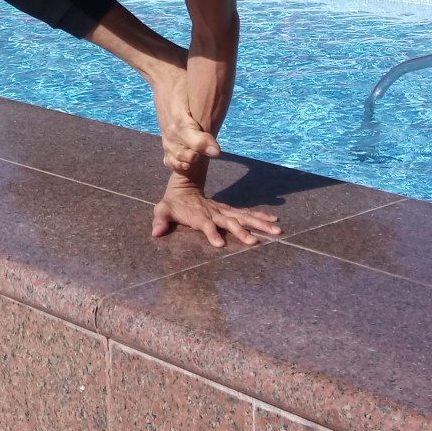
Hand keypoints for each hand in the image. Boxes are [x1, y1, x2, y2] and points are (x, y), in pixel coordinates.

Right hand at [151, 70, 221, 172]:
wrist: (165, 81)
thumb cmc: (184, 86)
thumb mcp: (194, 93)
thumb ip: (205, 113)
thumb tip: (217, 130)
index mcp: (180, 122)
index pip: (195, 141)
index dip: (206, 146)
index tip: (217, 152)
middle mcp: (171, 133)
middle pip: (187, 156)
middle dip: (198, 158)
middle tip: (209, 152)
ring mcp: (166, 139)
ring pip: (178, 161)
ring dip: (190, 162)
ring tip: (199, 157)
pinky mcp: (165, 141)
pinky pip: (169, 160)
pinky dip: (179, 164)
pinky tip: (189, 162)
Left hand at [152, 172, 282, 247]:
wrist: (183, 186)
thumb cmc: (173, 203)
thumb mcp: (163, 209)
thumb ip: (160, 220)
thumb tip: (155, 231)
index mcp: (198, 215)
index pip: (205, 225)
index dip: (211, 233)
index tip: (219, 244)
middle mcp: (214, 212)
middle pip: (230, 222)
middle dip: (243, 231)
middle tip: (256, 241)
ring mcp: (223, 211)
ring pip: (243, 217)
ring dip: (259, 224)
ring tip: (276, 230)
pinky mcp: (229, 211)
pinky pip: (246, 214)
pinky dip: (260, 216)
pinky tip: (274, 221)